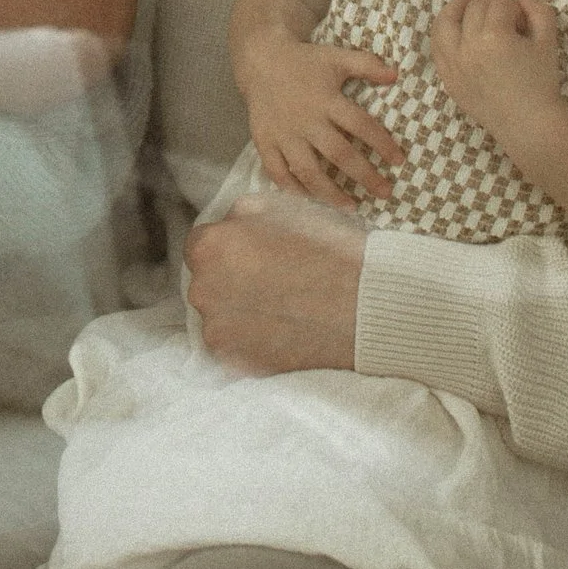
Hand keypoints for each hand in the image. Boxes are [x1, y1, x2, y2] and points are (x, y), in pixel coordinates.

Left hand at [185, 194, 365, 374]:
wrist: (365, 304)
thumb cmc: (327, 248)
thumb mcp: (280, 206)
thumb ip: (239, 214)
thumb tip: (228, 226)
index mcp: (210, 247)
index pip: (202, 245)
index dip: (229, 248)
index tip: (253, 255)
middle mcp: (203, 289)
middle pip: (208, 282)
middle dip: (231, 280)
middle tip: (272, 282)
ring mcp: (217, 330)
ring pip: (219, 316)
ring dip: (240, 311)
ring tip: (281, 308)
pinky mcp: (236, 362)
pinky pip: (234, 347)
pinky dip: (251, 340)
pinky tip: (282, 330)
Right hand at [236, 29, 404, 204]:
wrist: (261, 60)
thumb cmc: (305, 61)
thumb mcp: (337, 57)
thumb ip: (366, 65)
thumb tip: (397, 75)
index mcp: (327, 100)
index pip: (361, 125)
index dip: (382, 144)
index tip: (399, 161)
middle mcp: (307, 121)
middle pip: (339, 154)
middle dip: (365, 176)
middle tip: (385, 193)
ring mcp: (284, 134)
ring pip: (308, 171)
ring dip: (331, 193)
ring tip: (351, 207)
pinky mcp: (265, 141)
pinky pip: (278, 172)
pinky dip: (293, 189)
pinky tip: (309, 199)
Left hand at [431, 0, 563, 155]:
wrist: (529, 124)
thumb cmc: (541, 83)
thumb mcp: (548, 43)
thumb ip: (539, 11)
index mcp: (494, 37)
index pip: (500, 4)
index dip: (514, 6)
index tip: (523, 18)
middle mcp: (467, 47)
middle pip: (474, 8)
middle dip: (491, 4)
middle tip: (505, 16)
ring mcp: (453, 64)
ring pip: (445, 23)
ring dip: (456, 8)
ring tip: (468, 2)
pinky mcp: (447, 78)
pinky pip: (437, 47)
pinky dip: (443, 32)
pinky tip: (455, 28)